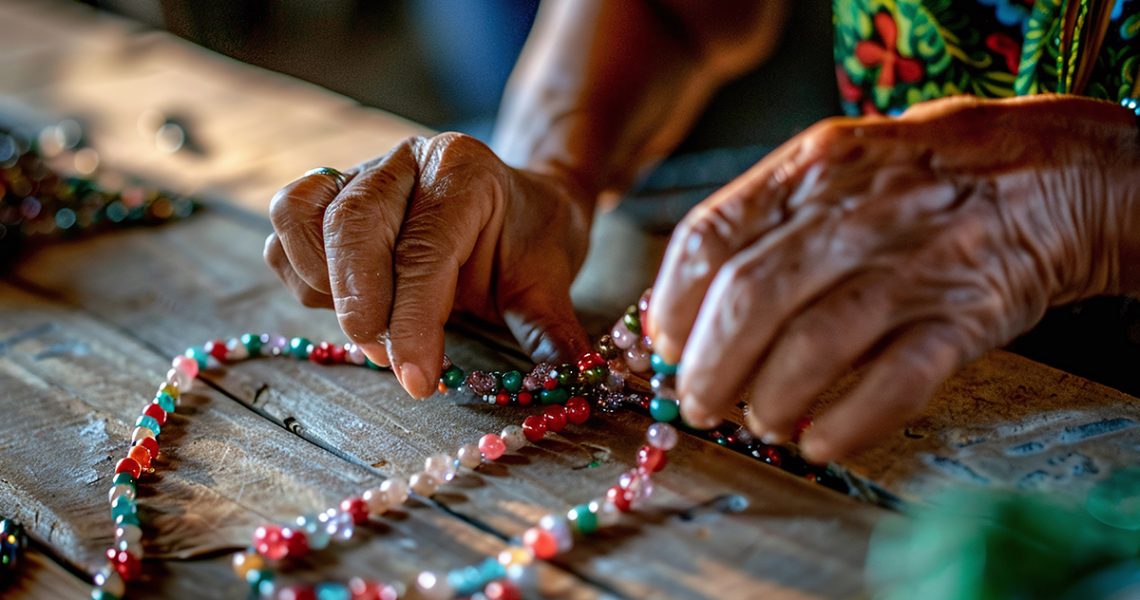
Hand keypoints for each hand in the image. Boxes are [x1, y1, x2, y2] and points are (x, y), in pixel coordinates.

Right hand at [265, 133, 593, 397]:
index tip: (417, 380)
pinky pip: (287, 227)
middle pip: (353, 224)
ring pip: (302, 214)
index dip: (414, 321)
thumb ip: (551, 330)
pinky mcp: (328, 193)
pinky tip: (342, 303)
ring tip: (369, 329)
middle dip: (361, 304)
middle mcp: (405, 160)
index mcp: (462, 170)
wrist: (516, 206)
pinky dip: (301, 273)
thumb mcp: (550, 282)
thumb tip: (574, 381)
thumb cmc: (529, 243)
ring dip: (323, 285)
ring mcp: (360, 171)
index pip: (423, 249)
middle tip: (385, 360)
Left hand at [647, 95, 1138, 462]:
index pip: (709, 239)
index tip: (664, 346)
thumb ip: (757, 223)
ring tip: (757, 421)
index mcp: (807, 172)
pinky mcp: (962, 319)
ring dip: (768, 399)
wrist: (1043, 174)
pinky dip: (846, 422)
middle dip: (709, 366)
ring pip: (814, 344)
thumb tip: (678, 307)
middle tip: (698, 402)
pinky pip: (894, 383)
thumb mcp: (829, 167)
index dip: (674, 305)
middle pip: (751, 300)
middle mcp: (852, 216)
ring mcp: (909, 268)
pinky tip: (816, 441)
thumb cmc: (911, 181)